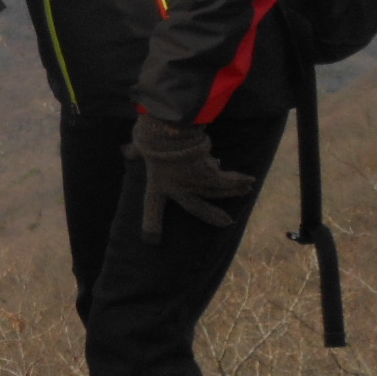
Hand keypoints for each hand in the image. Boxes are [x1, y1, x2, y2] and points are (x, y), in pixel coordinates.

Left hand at [123, 115, 253, 242]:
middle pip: (197, 208)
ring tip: (246, 190)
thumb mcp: (139, 147)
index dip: (150, 224)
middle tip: (227, 222)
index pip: (151, 207)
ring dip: (233, 191)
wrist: (169, 135)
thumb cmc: (152, 139)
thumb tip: (126, 151)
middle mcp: (178, 188)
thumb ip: (133, 152)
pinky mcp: (209, 176)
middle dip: (213, 216)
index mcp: (157, 184)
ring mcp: (195, 184)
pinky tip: (250, 180)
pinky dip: (238, 179)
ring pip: (217, 191)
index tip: (150, 241)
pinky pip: (226, 179)